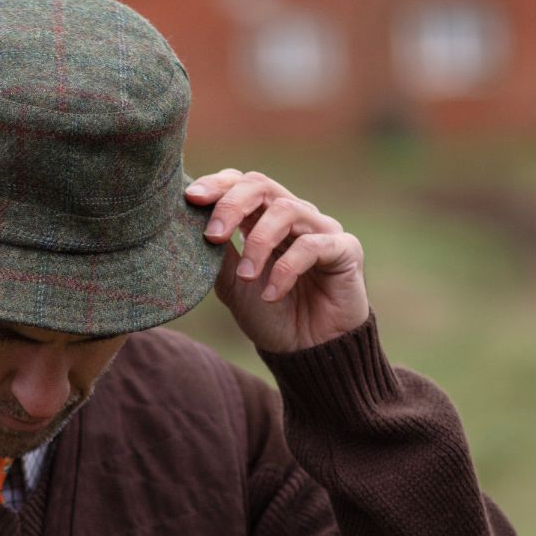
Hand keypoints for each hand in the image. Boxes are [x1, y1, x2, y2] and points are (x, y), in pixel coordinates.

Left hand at [185, 170, 368, 352]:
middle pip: (261, 185)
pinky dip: (285, 269)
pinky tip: (271, 295)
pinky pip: (312, 245)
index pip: (241, 183)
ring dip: (257, 243)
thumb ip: (218, 254)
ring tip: (246, 277)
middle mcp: (293, 216)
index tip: (191, 198)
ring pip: (285, 211)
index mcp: (262, 219)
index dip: (216, 185)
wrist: (305, 351)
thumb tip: (190, 223)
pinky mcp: (345, 248)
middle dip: (231, 205)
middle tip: (213, 235)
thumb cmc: (269, 314)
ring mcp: (320, 228)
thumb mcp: (232, 284)